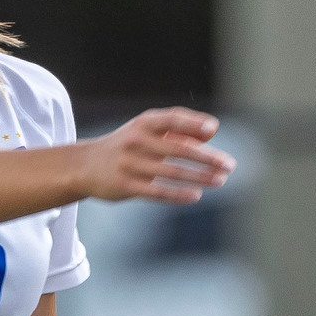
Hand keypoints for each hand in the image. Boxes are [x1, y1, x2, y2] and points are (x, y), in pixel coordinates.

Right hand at [81, 107, 235, 204]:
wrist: (86, 166)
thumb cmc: (128, 146)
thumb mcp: (148, 131)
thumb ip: (179, 130)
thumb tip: (212, 131)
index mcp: (144, 123)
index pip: (172, 119)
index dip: (193, 123)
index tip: (213, 130)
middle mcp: (136, 141)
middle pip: (178, 149)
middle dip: (207, 158)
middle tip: (229, 165)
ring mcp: (129, 164)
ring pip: (171, 172)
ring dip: (199, 177)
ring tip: (220, 181)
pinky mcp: (125, 186)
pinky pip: (156, 192)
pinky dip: (178, 195)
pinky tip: (196, 196)